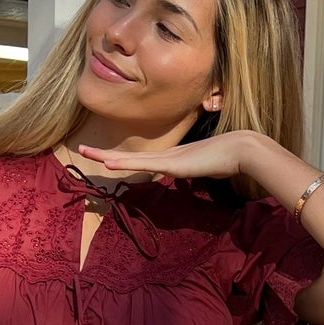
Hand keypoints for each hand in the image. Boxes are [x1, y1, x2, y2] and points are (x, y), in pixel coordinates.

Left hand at [75, 129, 267, 184]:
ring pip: (131, 159)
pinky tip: (108, 163)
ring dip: (107, 156)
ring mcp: (169, 158)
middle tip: (81, 149)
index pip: (141, 160)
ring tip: (84, 152)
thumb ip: (199, 172)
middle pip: (129, 156)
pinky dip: (124, 163)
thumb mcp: (208, 169)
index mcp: (173, 158)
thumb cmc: (230, 159)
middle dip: (105, 153)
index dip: (122, 159)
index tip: (106, 158)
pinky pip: (144, 164)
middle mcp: (167, 155)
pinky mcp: (173, 164)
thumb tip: (197, 174)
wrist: (242, 149)